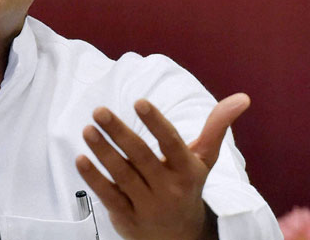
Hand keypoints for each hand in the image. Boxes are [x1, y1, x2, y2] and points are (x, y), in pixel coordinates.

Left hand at [76, 93, 250, 239]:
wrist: (181, 238)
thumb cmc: (188, 186)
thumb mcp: (204, 160)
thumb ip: (216, 127)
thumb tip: (242, 97)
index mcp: (187, 170)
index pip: (171, 143)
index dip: (156, 122)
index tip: (139, 101)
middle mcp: (168, 188)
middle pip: (141, 157)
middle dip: (119, 133)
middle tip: (99, 110)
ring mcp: (147, 205)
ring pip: (122, 175)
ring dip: (103, 152)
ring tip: (87, 129)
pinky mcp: (127, 217)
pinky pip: (109, 196)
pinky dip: (93, 178)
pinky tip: (80, 158)